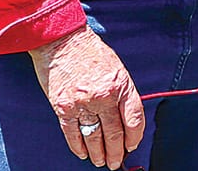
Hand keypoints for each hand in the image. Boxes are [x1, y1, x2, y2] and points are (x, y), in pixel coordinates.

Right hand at [30, 26, 145, 167]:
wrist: (62, 39)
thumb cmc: (90, 51)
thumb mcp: (116, 67)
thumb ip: (122, 92)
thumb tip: (125, 120)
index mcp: (120, 84)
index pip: (134, 119)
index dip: (135, 137)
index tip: (132, 145)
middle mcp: (103, 96)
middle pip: (114, 134)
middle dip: (117, 152)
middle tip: (116, 162)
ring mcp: (83, 103)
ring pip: (94, 138)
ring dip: (99, 154)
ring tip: (101, 161)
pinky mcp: (63, 107)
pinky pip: (72, 134)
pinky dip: (78, 147)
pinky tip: (83, 153)